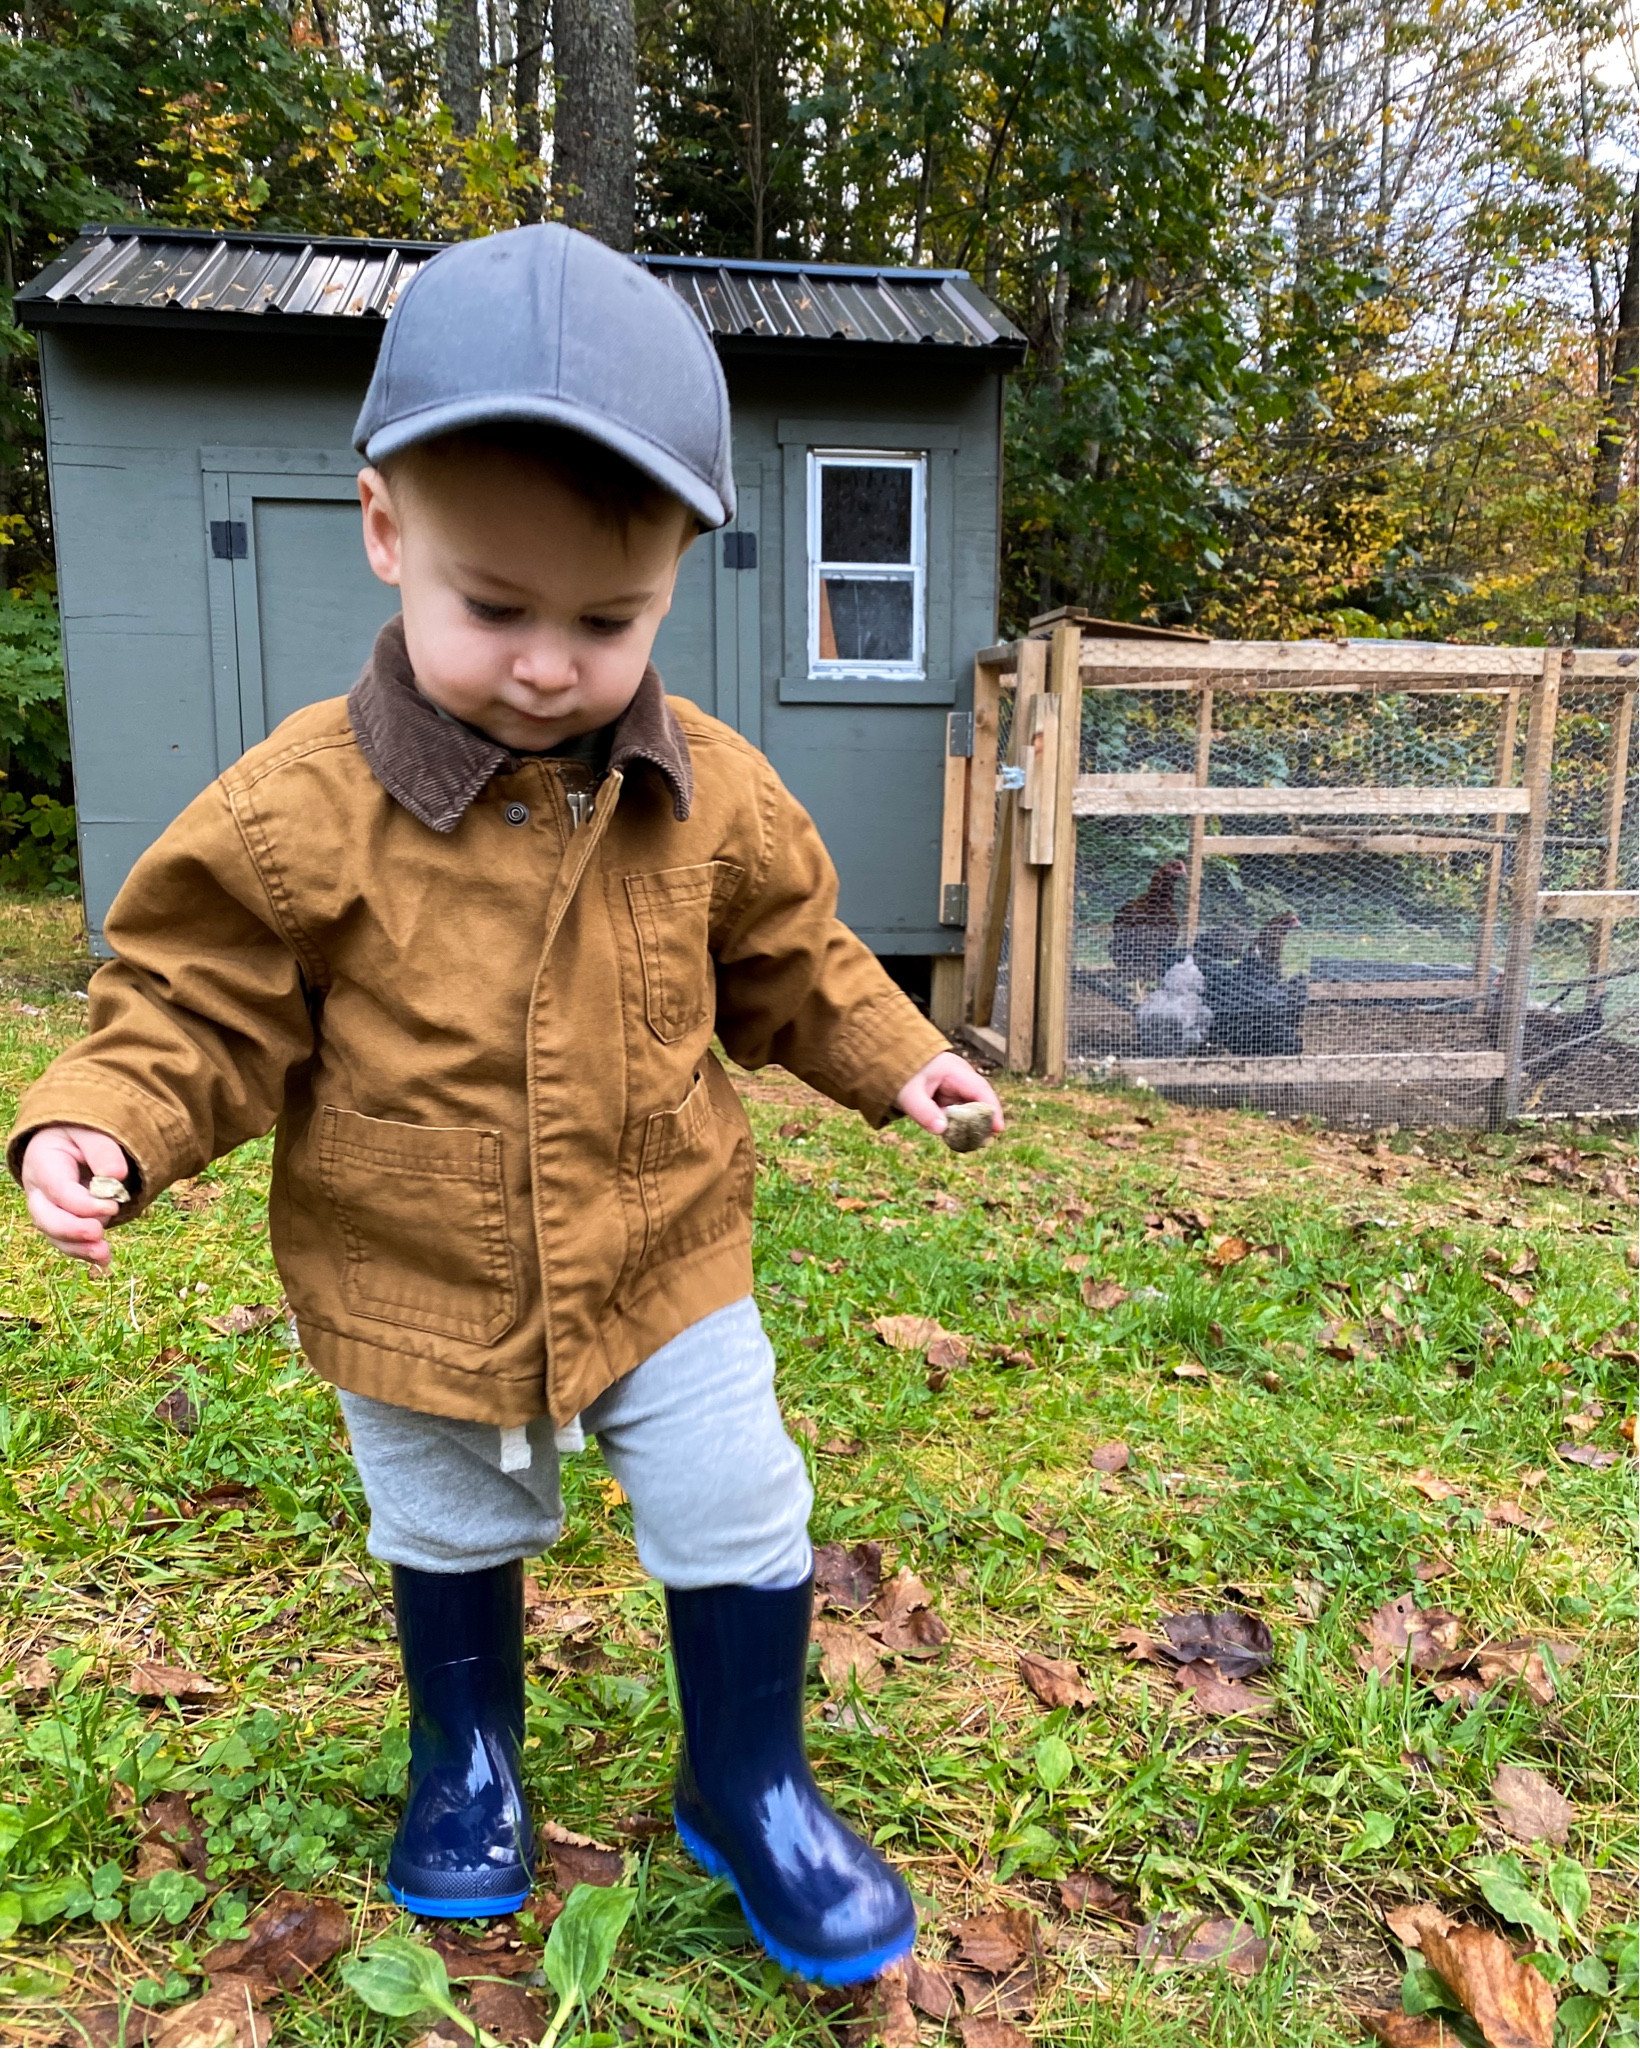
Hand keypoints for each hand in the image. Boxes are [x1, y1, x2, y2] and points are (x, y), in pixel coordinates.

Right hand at [20, 1125, 132, 1269]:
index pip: (58, 1190)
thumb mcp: (92, 1131)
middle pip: (46, 1217)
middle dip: (72, 1230)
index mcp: (43, 1162)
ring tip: (104, 1254)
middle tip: (98, 1232)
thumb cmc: (82, 1133)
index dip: (84, 1203)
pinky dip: (83, 1252)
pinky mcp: (60, 1221)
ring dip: (79, 1247)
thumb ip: (103, 1151)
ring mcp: (46, 1208)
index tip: (113, 1204)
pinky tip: (103, 1260)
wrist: (71, 1140)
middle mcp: (38, 1190)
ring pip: (55, 1234)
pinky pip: (66, 1241)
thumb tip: (115, 1176)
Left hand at [894, 1051, 1003, 1138]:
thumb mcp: (909, 1094)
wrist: (891, 1065)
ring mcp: (956, 1088)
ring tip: (972, 1144)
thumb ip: (923, 1112)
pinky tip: (958, 1138)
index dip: (992, 1109)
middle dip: (984, 1121)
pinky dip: (960, 1125)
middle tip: (984, 1142)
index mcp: (955, 1071)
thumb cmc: (902, 1076)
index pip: (980, 1089)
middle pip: (980, 1100)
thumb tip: (942, 1130)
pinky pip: (960, 1112)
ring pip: (971, 1108)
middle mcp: (960, 1078)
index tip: (998, 1128)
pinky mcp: (949, 1098)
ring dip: (972, 1126)